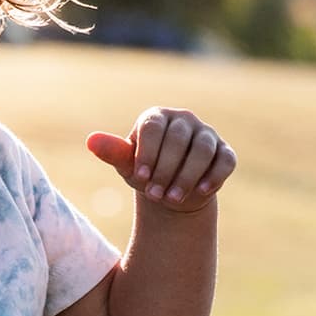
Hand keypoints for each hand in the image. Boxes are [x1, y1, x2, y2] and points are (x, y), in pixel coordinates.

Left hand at [87, 107, 236, 213]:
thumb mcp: (127, 165)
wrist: (171, 190)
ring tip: (172, 198)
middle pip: (178, 140)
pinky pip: (225, 160)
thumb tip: (91, 141)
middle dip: (165, 170)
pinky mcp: (224, 151)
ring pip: (203, 150)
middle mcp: (183, 120)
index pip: (152, 128)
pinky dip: (214, 176)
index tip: (139, 177)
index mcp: (156, 117)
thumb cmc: (145, 172)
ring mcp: (206, 134)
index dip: (146, 153)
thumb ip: (112, 152)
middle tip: (153, 194)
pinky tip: (200, 192)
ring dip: (187, 176)